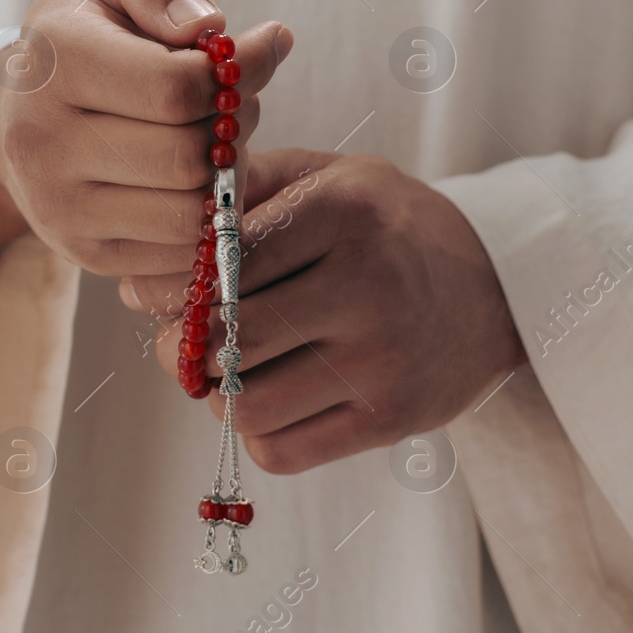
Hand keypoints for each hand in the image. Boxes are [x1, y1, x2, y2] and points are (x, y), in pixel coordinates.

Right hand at [0, 0, 291, 272]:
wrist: (17, 114)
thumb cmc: (84, 37)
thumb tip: (208, 27)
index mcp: (54, 64)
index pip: (175, 88)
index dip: (240, 73)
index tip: (261, 50)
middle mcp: (43, 143)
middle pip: (189, 158)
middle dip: (236, 127)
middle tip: (238, 102)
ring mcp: (59, 209)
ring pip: (191, 213)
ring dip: (227, 178)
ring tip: (217, 140)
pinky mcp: (85, 254)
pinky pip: (182, 254)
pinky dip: (208, 220)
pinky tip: (197, 181)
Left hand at [120, 149, 525, 473]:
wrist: (496, 284)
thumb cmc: (384, 227)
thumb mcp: (326, 179)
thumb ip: (237, 201)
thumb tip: (137, 280)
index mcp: (344, 212)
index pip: (220, 264)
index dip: (171, 286)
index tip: (162, 291)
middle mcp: (368, 286)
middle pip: (225, 340)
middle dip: (184, 345)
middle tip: (186, 337)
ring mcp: (383, 361)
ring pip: (244, 406)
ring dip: (219, 394)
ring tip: (232, 369)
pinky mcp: (391, 420)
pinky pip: (280, 452)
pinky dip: (258, 433)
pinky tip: (274, 399)